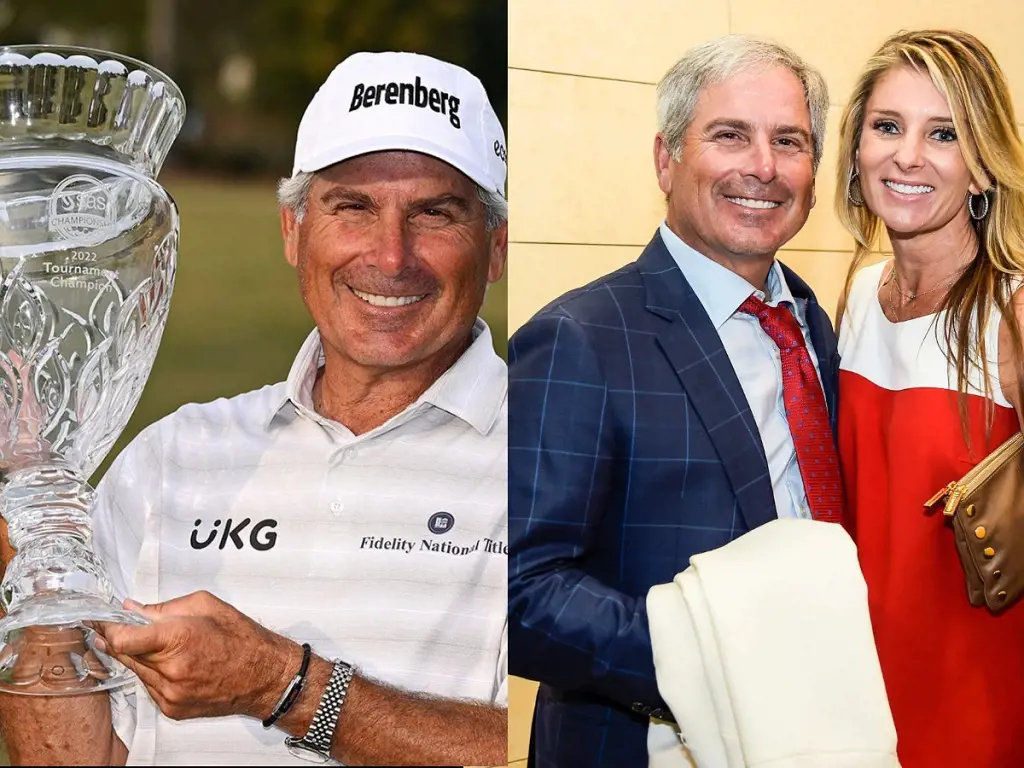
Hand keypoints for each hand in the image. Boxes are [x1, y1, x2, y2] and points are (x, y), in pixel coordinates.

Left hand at [97, 590, 300, 721]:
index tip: (102, 620)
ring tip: (161, 645)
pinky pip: (150, 687)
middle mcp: (171, 669)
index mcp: (178, 638)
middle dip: (120, 639)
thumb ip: (164, 607)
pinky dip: (155, 673)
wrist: (264, 676)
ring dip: (139, 656)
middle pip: (124, 655)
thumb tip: (134, 609)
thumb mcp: (205, 606)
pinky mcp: (172, 708)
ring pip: (136, 671)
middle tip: (122, 627)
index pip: (122, 639)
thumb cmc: (242, 639)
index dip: (107, 627)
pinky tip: (174, 663)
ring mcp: (170, 692)